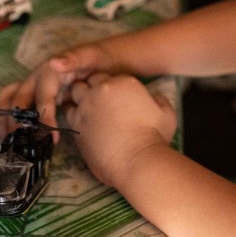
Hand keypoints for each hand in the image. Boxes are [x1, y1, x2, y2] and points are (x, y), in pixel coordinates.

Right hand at [0, 43, 117, 137]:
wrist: (103, 60)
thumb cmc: (98, 59)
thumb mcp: (91, 55)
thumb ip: (74, 58)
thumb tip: (54, 62)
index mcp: (49, 71)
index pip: (43, 96)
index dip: (45, 117)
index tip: (52, 138)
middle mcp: (37, 78)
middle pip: (18, 98)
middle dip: (16, 121)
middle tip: (20, 144)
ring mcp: (35, 86)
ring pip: (11, 100)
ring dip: (5, 119)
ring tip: (7, 142)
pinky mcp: (37, 95)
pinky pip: (19, 107)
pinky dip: (13, 120)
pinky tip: (15, 138)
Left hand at [65, 73, 176, 188]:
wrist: (137, 160)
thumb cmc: (154, 137)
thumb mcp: (167, 114)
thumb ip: (159, 101)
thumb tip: (154, 99)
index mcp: (124, 82)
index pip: (108, 76)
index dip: (109, 86)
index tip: (113, 97)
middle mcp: (102, 89)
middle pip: (89, 81)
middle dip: (92, 88)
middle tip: (99, 103)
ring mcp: (87, 105)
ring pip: (75, 93)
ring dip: (80, 99)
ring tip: (88, 111)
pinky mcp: (76, 123)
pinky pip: (68, 112)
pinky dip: (74, 115)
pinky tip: (82, 123)